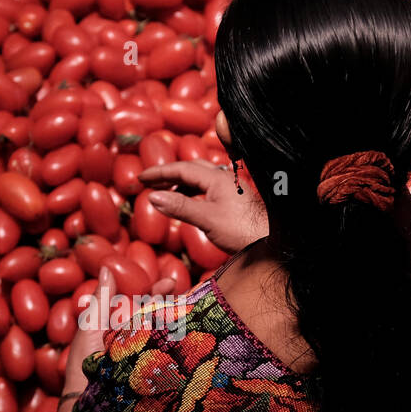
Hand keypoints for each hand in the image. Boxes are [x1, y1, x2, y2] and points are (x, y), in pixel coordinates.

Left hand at [64, 266, 177, 396]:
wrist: (88, 401)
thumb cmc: (84, 363)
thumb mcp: (91, 326)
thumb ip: (102, 299)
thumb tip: (106, 268)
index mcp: (116, 326)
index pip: (139, 303)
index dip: (154, 291)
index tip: (170, 282)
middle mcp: (131, 339)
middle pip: (154, 315)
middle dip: (168, 302)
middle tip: (181, 289)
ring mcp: (142, 355)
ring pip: (161, 332)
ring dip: (175, 320)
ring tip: (189, 307)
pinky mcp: (151, 371)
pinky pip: (165, 352)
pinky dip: (176, 341)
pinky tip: (188, 332)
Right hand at [139, 160, 268, 255]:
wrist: (269, 244)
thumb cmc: (241, 232)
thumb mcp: (207, 219)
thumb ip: (180, 206)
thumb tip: (152, 196)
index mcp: (217, 178)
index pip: (182, 168)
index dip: (159, 172)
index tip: (141, 177)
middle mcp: (224, 177)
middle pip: (190, 168)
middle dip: (168, 174)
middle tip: (149, 182)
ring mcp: (231, 187)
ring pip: (200, 177)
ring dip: (180, 182)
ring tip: (164, 193)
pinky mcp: (234, 198)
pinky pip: (207, 187)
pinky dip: (191, 191)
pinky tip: (187, 202)